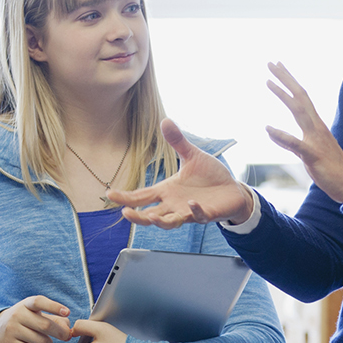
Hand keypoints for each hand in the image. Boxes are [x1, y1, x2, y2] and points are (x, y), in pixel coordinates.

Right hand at [0, 295, 72, 342]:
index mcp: (26, 304)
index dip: (54, 306)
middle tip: (66, 336)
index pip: (39, 302)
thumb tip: (68, 330)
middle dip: (60, 333)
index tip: (67, 312)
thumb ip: (55, 319)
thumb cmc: (24, 320)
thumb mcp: (36, 314)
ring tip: (44, 342)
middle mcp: (18, 314)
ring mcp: (12, 329)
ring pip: (41, 341)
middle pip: (45, 325)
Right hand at [108, 118, 254, 228]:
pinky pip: (198, 216)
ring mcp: (189, 211)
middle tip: (125, 213)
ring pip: (171, 222)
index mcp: (168, 190)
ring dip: (161, 221)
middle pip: (151, 215)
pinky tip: (191, 204)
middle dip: (137, 217)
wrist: (232, 189)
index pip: (142, 196)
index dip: (126, 197)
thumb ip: (178, 142)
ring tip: (151, 217)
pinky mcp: (206, 214)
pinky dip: (194, 211)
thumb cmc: (210, 176)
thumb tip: (165, 120)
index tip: (110, 195)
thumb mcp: (192, 156)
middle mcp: (175, 203)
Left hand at [261, 62, 342, 202]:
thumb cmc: (332, 170)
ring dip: (283, 95)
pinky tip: (267, 128)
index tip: (278, 67)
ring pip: (298, 111)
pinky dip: (282, 135)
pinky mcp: (313, 156)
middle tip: (271, 62)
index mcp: (317, 126)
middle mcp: (317, 128)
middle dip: (286, 78)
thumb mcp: (311, 152)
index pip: (302, 98)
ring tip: (267, 81)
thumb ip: (296, 141)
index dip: (290, 82)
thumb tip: (277, 135)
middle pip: (300, 97)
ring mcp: (316, 140)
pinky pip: (295, 143)